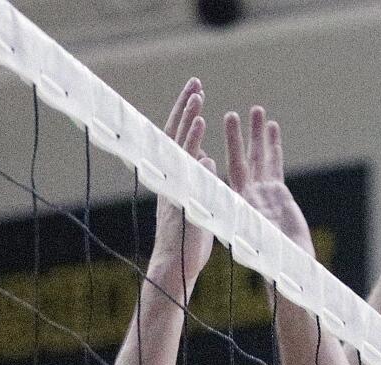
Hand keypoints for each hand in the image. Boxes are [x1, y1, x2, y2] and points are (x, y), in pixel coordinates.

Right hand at [151, 79, 216, 288]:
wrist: (175, 267)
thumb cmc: (187, 244)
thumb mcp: (198, 205)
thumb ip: (202, 181)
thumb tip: (208, 160)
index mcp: (177, 179)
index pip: (181, 139)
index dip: (188, 117)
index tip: (197, 94)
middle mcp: (172, 177)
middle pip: (177, 133)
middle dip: (186, 107)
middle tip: (196, 81)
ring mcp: (173, 183)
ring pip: (179, 142)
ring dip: (188, 117)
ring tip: (198, 94)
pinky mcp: (178, 189)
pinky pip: (185, 160)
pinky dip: (191, 141)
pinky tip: (200, 124)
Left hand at [224, 105, 312, 258]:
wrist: (289, 268)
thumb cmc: (271, 261)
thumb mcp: (256, 243)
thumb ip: (247, 225)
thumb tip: (238, 214)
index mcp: (239, 206)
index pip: (228, 175)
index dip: (222, 159)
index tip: (216, 140)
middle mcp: (247, 195)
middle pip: (242, 159)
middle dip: (238, 137)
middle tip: (233, 114)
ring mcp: (263, 192)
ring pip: (260, 157)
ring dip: (257, 134)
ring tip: (257, 110)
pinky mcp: (278, 194)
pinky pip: (273, 164)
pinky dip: (273, 146)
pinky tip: (272, 128)